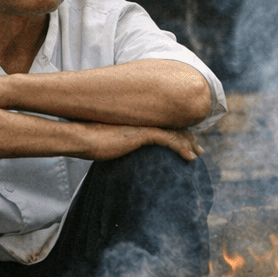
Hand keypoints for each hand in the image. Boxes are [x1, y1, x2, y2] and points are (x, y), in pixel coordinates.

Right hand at [82, 123, 202, 161]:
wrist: (80, 137)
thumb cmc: (87, 140)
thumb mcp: (104, 139)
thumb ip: (115, 140)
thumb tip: (114, 147)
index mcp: (134, 120)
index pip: (160, 123)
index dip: (174, 130)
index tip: (184, 140)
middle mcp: (141, 119)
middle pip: (170, 126)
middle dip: (186, 137)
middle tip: (197, 148)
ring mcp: (142, 125)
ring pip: (174, 132)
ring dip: (188, 143)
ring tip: (197, 154)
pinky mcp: (143, 134)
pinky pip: (169, 140)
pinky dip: (182, 148)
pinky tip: (190, 157)